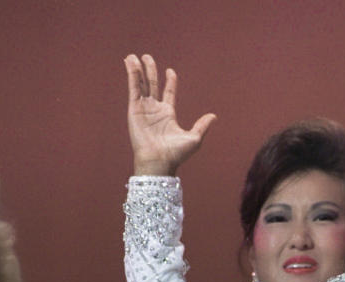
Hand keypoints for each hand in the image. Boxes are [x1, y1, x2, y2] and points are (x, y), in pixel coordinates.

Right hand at [124, 53, 216, 175]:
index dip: (169, 81)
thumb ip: (202, 125)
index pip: (168, 93)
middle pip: (152, 85)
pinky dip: (132, 75)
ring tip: (135, 56)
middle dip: (150, 71)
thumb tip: (214, 116)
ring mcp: (144, 109)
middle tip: (147, 57)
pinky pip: (133, 88)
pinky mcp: (134, 109)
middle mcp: (155, 110)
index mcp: (168, 114)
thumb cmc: (176, 154)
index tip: (170, 71)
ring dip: (138, 70)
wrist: (159, 161)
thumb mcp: (194, 138)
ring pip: (141, 85)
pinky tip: (130, 63)